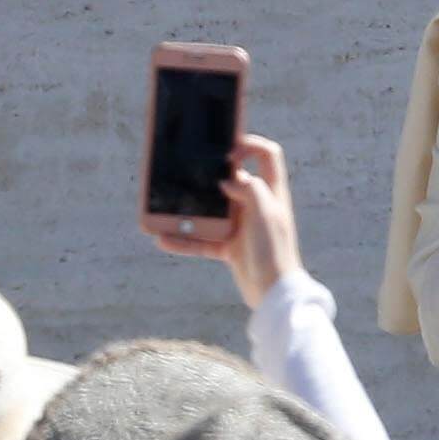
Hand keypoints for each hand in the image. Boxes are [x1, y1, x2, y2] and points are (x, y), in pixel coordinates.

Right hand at [155, 135, 304, 307]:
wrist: (274, 293)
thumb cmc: (274, 250)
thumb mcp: (265, 213)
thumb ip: (250, 189)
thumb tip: (228, 180)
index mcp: (270, 192)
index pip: (266, 155)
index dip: (250, 146)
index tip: (228, 153)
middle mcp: (256, 205)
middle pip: (230, 181)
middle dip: (207, 177)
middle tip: (186, 171)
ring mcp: (242, 226)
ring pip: (211, 212)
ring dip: (189, 211)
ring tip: (167, 207)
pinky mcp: (230, 247)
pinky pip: (202, 240)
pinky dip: (184, 240)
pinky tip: (164, 239)